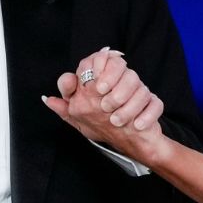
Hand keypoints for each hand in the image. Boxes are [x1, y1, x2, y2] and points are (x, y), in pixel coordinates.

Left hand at [43, 48, 167, 162]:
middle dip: (115, 90)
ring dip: (129, 106)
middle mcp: (123, 82)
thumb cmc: (102, 126)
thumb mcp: (80, 118)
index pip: (101, 60)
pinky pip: (154, 104)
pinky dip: (146, 116)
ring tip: (117, 120)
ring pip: (141, 87)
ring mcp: (140, 93)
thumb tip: (47, 99)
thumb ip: (64, 107)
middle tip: (105, 106)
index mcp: (104, 80)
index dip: (99, 68)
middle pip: (125, 71)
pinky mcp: (154, 104)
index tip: (96, 88)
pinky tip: (136, 125)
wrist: (129, 143)